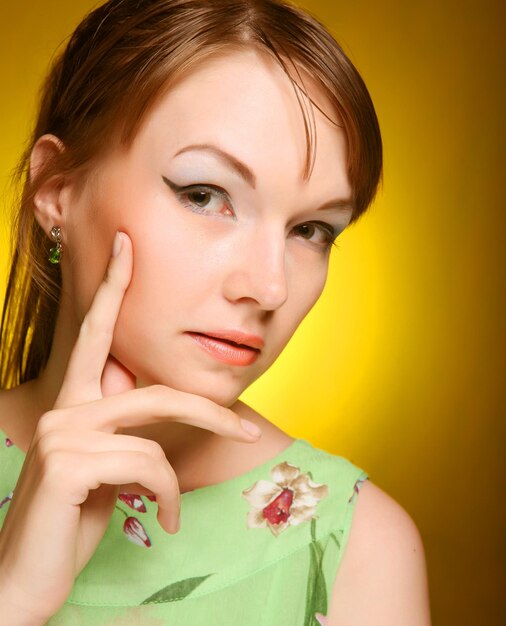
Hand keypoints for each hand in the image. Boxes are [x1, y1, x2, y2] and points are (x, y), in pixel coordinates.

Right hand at [0, 231, 261, 621]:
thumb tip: (159, 425)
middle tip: (244, 427)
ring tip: (173, 511)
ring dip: (174, 479)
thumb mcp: (105, 470)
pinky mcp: (68, 464)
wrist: (27, 576)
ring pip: (154, 435)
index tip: (128, 245)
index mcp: (73, 403)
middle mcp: (64, 408)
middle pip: (153, 390)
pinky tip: (163, 521)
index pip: (96, 333)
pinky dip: (166, 496)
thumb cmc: (71, 520)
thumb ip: (125, 435)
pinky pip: (147, 466)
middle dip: (205, 409)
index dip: (114, 287)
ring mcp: (63, 433)